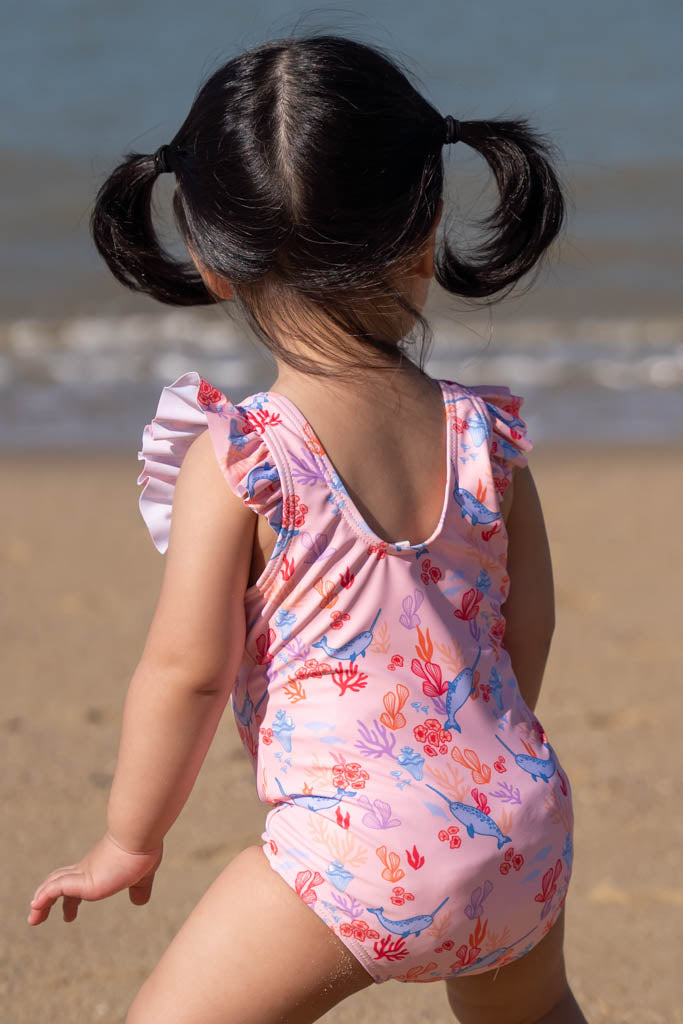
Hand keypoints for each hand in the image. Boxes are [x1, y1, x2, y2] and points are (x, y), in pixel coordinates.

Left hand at [28, 832, 162, 925]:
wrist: (139, 836)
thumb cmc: (142, 850)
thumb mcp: (142, 874)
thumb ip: (139, 887)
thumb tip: (139, 900)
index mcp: (98, 867)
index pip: (77, 881)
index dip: (70, 898)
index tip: (68, 913)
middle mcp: (86, 868)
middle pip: (59, 882)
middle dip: (48, 898)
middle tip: (38, 913)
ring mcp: (83, 873)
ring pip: (53, 886)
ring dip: (40, 903)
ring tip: (33, 917)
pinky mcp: (82, 880)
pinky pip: (54, 890)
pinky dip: (43, 898)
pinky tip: (35, 907)